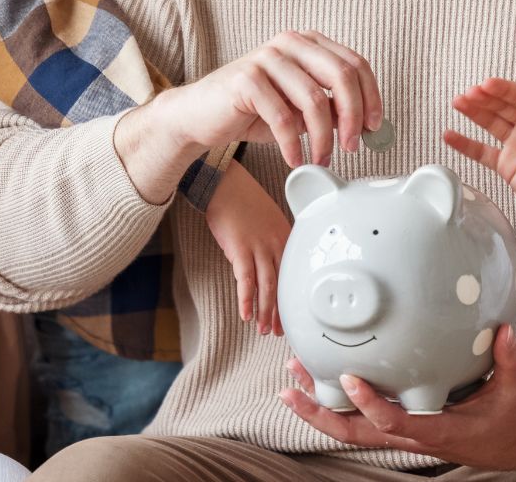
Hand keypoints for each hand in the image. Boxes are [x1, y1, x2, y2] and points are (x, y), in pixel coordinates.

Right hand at [140, 31, 380, 168]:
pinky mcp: (245, 78)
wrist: (200, 115)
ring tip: (321, 159)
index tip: (375, 128)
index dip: (372, 97)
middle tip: (352, 146)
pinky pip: (283, 117)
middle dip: (353, 116)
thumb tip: (367, 126)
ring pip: (314, 99)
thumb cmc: (253, 111)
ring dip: (324, 137)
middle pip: (341, 75)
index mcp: (308, 43)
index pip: (355, 64)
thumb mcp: (301, 110)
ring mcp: (266, 57)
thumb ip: (331, 109)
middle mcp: (289, 42)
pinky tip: (295, 159)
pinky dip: (294, 144)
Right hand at [205, 165, 290, 335]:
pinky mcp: (240, 248)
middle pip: (282, 285)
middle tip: (278, 332)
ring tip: (263, 330)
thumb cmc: (242, 200)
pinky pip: (246, 280)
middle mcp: (277, 244)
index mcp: (286, 238)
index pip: (291, 276)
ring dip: (265, 311)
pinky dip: (246, 299)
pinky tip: (246, 315)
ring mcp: (259, 246)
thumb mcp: (267, 220)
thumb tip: (265, 265)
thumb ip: (271, 242)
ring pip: (267, 287)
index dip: (289, 300)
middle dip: (280, 312)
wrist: (224, 182)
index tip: (288, 317)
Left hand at [280, 326, 515, 469]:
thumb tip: (505, 330)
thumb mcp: (514, 391)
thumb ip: (509, 360)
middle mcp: (411, 435)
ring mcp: (401, 433)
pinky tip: (317, 380)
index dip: (369, 404)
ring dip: (318, 407)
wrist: (509, 445)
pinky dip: (335, 403)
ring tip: (292, 378)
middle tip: (290, 389)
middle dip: (319, 414)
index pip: (393, 423)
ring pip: (349, 428)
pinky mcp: (397, 426)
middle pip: (353, 433)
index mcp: (437, 431)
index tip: (348, 379)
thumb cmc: (508, 419)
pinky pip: (358, 420)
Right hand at [445, 78, 515, 233]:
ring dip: (473, 112)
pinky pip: (481, 152)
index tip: (488, 84)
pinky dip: (465, 144)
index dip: (503, 89)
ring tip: (458, 102)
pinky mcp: (506, 166)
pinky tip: (450, 135)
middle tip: (470, 92)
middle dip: (484, 97)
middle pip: (501, 106)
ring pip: (489, 123)